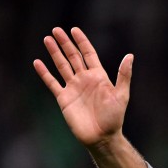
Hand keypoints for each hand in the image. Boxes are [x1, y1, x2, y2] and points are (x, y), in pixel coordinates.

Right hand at [33, 27, 132, 149]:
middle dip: (65, 43)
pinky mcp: (64, 98)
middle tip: (56, 30)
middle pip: (73, 57)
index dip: (82, 42)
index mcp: (98, 77)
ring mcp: (73, 88)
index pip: (88, 54)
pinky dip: (45, 73)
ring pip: (61, 66)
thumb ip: (124, 75)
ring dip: (54, 53)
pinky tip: (37, 62)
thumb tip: (130, 55)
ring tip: (47, 39)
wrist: (102, 137)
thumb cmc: (114, 118)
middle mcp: (85, 80)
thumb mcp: (121, 95)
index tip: (74, 30)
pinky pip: (52, 83)